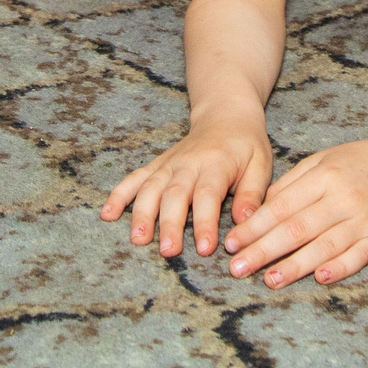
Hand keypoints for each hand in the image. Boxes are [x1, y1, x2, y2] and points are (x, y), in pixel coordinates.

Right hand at [102, 113, 274, 258]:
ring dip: (142, 213)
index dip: (205, 222)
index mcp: (216, 164)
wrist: (225, 115)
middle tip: (168, 252)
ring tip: (138, 239)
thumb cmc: (246, 145)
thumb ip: (251, 194)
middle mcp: (187, 164)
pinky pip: (134, 179)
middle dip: (170, 224)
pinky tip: (106, 214)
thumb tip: (246, 223)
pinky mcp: (157, 166)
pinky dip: (119, 195)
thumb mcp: (261, 165)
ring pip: (150, 188)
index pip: (208, 195)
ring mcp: (168, 164)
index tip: (204, 249)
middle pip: (175, 194)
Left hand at [220, 136, 367, 287]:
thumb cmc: (359, 163)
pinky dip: (341, 267)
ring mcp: (365, 219)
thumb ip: (291, 185)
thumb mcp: (323, 160)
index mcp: (324, 176)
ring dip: (295, 265)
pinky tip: (321, 277)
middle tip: (236, 268)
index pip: (282, 206)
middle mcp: (343, 197)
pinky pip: (359, 255)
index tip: (232, 243)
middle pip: (297, 228)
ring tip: (269, 280)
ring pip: (324, 245)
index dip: (255, 226)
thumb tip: (258, 212)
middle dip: (264, 250)